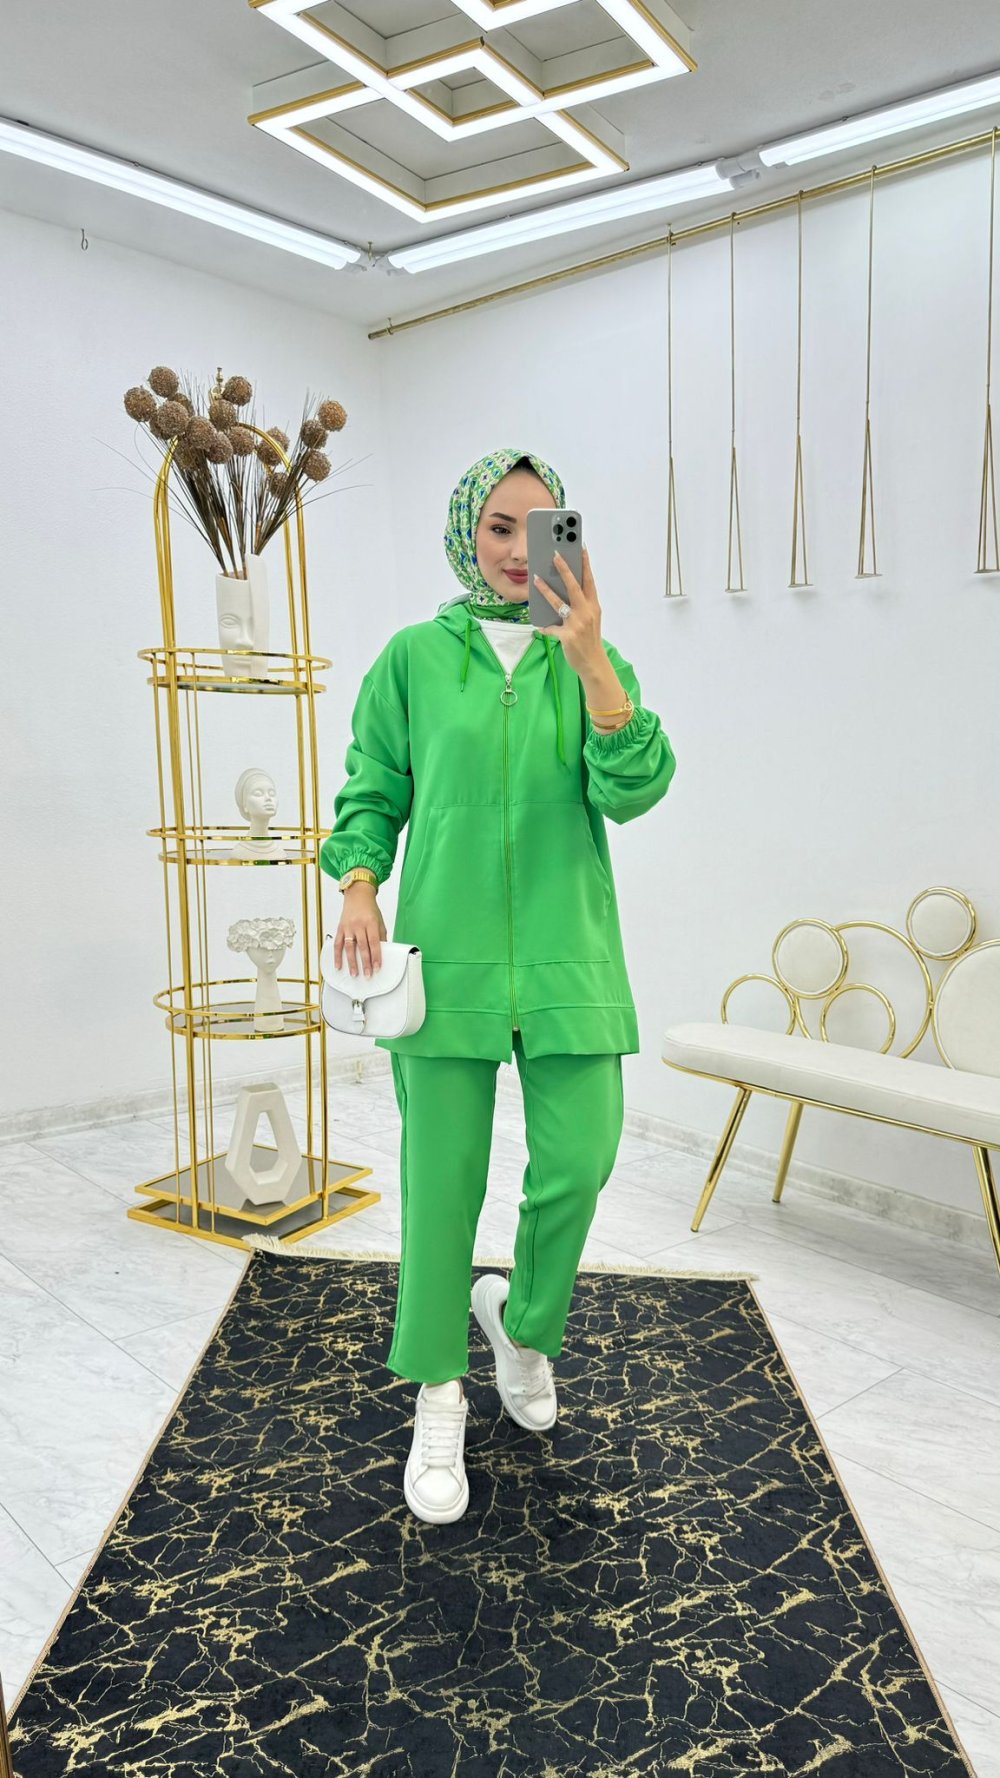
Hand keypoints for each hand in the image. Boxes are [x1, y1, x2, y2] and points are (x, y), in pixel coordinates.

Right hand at [334, 884, 385, 976]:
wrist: (357, 895)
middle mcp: (359, 925)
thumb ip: (381, 937)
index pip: (374, 943)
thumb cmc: (370, 909)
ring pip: (349, 947)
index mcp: (371, 923)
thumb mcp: (380, 921)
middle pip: (362, 947)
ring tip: (354, 974)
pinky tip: (338, 965)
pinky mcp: (340, 928)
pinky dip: (337, 956)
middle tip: (367, 975)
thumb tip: (383, 953)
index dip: (376, 956)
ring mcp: (348, 927)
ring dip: (352, 962)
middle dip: (365, 963)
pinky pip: (337, 944)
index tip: (377, 968)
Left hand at [533, 545, 603, 678]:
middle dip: (564, 569)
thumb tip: (563, 591)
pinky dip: (545, 626)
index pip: (589, 581)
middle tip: (555, 555)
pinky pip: (551, 628)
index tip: (581, 548)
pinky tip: (538, 624)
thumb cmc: (589, 639)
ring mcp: (577, 624)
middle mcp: (587, 612)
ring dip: (546, 590)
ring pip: (559, 602)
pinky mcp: (567, 636)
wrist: (593, 663)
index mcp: (594, 606)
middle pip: (574, 586)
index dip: (585, 564)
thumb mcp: (590, 619)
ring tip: (536, 579)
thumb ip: (581, 606)